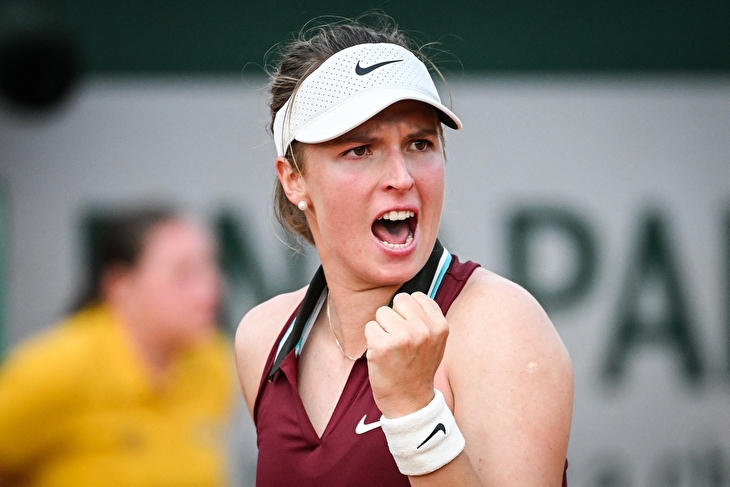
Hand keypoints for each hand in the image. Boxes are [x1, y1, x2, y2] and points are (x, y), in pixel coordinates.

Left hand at [364, 291, 448, 417]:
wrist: (410, 402)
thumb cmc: (418, 369)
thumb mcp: (435, 342)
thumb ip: (427, 318)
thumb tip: (410, 296)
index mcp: (439, 326)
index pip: (416, 296)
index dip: (409, 312)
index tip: (412, 331)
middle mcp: (423, 329)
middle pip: (398, 300)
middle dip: (396, 317)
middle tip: (400, 341)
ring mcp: (403, 337)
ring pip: (382, 313)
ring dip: (383, 329)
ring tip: (392, 349)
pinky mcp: (382, 346)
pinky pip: (369, 327)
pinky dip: (372, 340)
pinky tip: (382, 355)